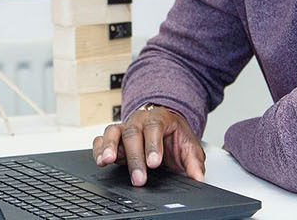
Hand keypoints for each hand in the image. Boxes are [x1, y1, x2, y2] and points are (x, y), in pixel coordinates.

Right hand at [91, 104, 205, 185]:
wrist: (166, 126)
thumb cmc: (174, 136)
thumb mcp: (189, 147)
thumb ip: (194, 162)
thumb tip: (198, 178)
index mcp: (159, 119)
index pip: (154, 128)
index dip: (153, 145)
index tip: (154, 163)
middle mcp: (139, 121)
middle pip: (132, 134)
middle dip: (134, 158)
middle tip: (139, 178)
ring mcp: (124, 128)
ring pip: (112, 132)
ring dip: (108, 147)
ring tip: (107, 161)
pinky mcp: (113, 137)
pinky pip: (101, 139)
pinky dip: (98, 150)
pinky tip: (100, 161)